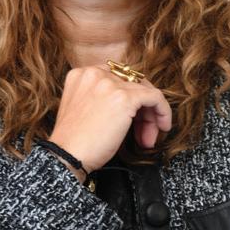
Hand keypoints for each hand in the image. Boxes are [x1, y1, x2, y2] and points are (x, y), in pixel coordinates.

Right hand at [50, 64, 171, 173]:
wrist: (67, 156)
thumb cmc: (75, 142)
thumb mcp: (83, 108)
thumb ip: (102, 98)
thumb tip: (132, 104)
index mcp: (82, 74)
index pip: (117, 78)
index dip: (129, 99)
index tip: (133, 120)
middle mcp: (94, 73)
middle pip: (132, 84)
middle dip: (142, 108)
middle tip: (144, 132)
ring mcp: (109, 83)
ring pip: (145, 91)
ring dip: (151, 116)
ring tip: (148, 138)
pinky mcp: (124, 97)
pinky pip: (155, 97)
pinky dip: (163, 111)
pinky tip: (162, 127)